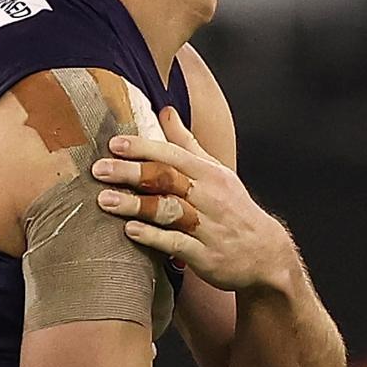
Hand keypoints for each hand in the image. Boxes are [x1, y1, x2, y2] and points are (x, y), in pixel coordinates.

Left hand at [91, 107, 296, 292]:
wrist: (266, 254)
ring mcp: (207, 227)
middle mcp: (209, 197)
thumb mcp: (216, 171)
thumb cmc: (233, 207)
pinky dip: (154, 237)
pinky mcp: (205, 255)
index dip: (144, 148)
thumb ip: (187, 142)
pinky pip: (176, 243)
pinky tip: (130, 231)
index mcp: (210, 173)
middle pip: (167, 179)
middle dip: (132, 173)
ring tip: (105, 200)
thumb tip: (166, 110)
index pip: (173, 154)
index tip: (115, 143)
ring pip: (169, 211)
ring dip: (135, 205)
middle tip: (100, 169)